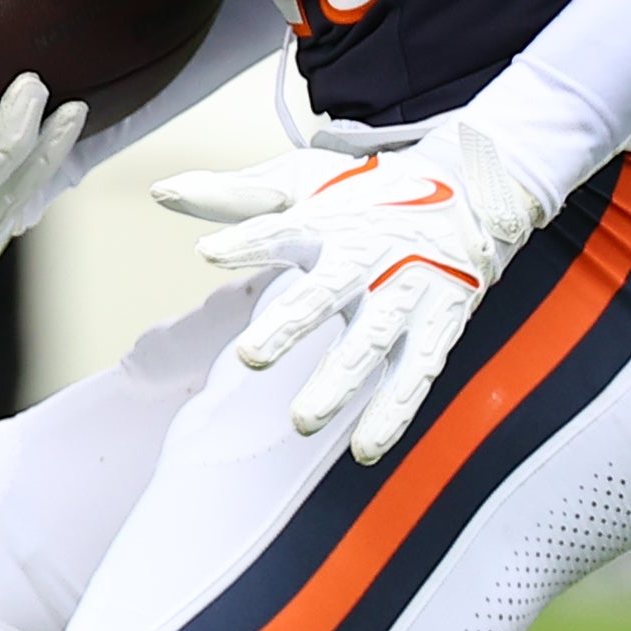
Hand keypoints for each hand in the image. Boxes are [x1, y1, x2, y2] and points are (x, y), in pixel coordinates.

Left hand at [154, 122, 548, 464]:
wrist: (468, 192)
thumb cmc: (367, 193)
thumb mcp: (303, 182)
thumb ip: (234, 196)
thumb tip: (162, 193)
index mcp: (333, 220)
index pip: (285, 228)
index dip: (249, 241)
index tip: (209, 254)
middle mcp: (371, 255)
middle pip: (328, 291)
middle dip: (291, 323)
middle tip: (251, 357)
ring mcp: (408, 292)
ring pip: (373, 342)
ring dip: (340, 383)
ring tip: (302, 420)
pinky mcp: (438, 324)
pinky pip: (416, 374)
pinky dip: (394, 413)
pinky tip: (365, 448)